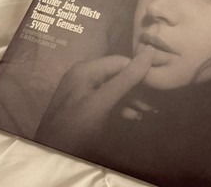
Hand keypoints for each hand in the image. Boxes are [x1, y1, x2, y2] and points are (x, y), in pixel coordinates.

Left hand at [34, 51, 152, 154]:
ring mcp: (84, 91)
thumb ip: (126, 78)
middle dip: (137, 88)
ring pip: (115, 88)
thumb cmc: (76, 128)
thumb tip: (150, 52)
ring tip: (149, 110)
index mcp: (86, 69)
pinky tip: (133, 116)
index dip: (140, 70)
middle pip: (118, 75)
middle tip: (155, 102)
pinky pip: (108, 100)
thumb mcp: (102, 102)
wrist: (52, 158)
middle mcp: (85, 75)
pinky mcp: (85, 106)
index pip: (121, 62)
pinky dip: (121, 107)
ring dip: (132, 99)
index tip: (158, 83)